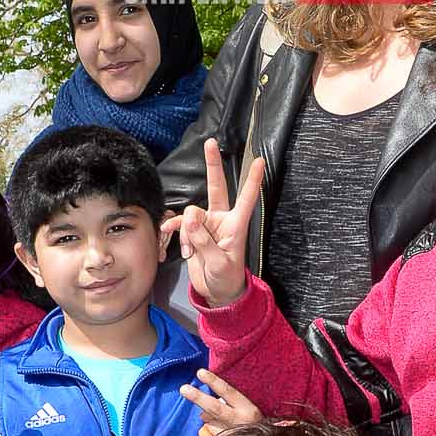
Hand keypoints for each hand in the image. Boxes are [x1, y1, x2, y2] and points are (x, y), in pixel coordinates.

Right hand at [165, 137, 264, 306]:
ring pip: (190, 214)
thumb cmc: (226, 279)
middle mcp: (221, 220)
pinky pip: (179, 224)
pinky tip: (174, 244)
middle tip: (210, 143)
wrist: (216, 292)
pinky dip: (174, 232)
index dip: (253, 180)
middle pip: (217, 187)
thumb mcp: (218, 264)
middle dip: (213, 165)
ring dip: (184, 231)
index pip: (246, 198)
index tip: (261, 160)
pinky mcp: (192, 232)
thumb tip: (189, 218)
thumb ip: (204, 242)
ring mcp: (206, 224)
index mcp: (235, 225)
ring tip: (188, 252)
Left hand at [179, 367, 264, 435]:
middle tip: (183, 389)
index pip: (229, 392)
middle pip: (215, 408)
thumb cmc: (253, 425)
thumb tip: (206, 406)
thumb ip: (229, 403)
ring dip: (208, 418)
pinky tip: (215, 431)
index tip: (200, 372)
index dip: (214, 382)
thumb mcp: (248, 409)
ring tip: (219, 421)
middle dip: (199, 398)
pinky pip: (205, 434)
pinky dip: (205, 431)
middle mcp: (239, 422)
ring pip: (208, 422)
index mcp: (248, 410)